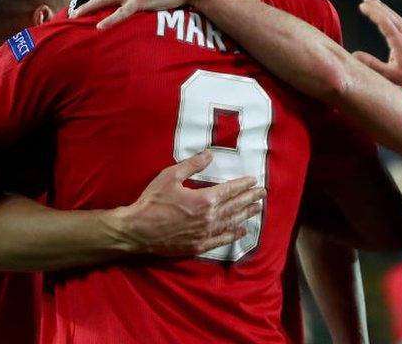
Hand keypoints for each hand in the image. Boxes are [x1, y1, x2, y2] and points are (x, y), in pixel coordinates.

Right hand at [107, 151, 265, 256]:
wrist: (138, 230)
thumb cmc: (152, 201)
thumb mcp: (170, 176)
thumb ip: (192, 165)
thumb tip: (209, 155)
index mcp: (204, 199)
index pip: (230, 190)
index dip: (243, 184)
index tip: (254, 180)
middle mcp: (210, 218)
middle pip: (235, 206)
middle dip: (250, 198)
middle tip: (263, 193)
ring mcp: (205, 234)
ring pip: (231, 222)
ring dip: (246, 215)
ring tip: (258, 209)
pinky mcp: (198, 246)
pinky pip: (221, 240)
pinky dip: (233, 235)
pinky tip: (242, 231)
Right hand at [353, 0, 401, 87]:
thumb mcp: (390, 76)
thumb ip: (372, 65)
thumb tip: (354, 55)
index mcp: (401, 44)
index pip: (385, 23)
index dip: (373, 13)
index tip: (362, 6)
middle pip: (392, 17)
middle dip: (379, 7)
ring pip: (398, 19)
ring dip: (386, 10)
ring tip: (375, 3)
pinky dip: (394, 17)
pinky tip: (390, 17)